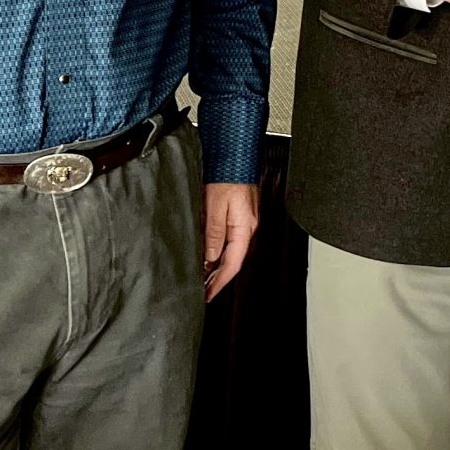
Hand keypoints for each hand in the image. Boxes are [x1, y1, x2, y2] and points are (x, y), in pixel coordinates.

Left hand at [203, 181, 259, 299]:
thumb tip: (209, 257)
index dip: (219, 282)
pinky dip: (218, 252)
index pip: (233, 264)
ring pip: (231, 252)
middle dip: (218, 278)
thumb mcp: (215, 205)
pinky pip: (229, 241)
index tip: (208, 295)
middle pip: (233, 261)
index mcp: (245, 228)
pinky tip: (208, 256)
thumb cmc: (227, 174)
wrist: (235, 154)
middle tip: (203, 292)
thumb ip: (213, 233)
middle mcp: (247, 228)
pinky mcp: (238, 216)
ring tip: (202, 279)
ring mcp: (244, 222)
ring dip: (217, 267)